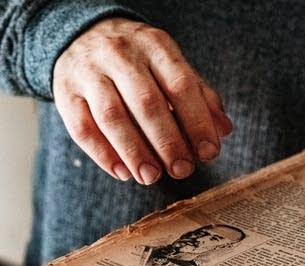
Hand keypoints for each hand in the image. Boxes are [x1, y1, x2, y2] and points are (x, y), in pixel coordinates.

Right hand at [53, 18, 231, 184]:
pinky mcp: (66, 93)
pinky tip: (124, 173)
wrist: (84, 35)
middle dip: (168, 142)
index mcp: (155, 46)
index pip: (180, 85)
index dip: (197, 122)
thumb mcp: (172, 66)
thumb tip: (224, 130)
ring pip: (112, 117)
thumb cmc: (140, 61)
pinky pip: (83, 128)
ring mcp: (89, 72)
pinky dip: (104, 155)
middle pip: (147, 103)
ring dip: (135, 152)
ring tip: (152, 176)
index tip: (209, 152)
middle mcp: (120, 54)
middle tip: (183, 170)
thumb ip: (200, 96)